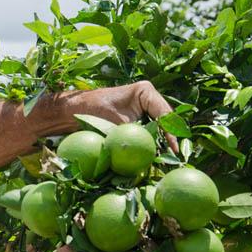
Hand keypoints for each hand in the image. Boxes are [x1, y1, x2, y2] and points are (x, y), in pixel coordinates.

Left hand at [61, 80, 178, 151]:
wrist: (76, 110)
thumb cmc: (93, 111)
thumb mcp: (115, 125)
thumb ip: (133, 136)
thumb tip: (148, 154)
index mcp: (145, 92)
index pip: (164, 114)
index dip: (171, 133)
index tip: (173, 150)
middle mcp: (148, 97)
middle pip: (165, 120)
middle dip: (170, 138)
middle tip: (175, 158)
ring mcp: (144, 107)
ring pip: (159, 126)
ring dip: (162, 141)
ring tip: (169, 159)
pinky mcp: (138, 116)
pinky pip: (149, 130)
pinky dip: (151, 141)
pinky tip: (154, 156)